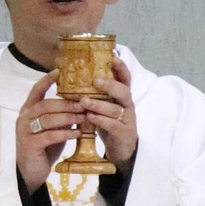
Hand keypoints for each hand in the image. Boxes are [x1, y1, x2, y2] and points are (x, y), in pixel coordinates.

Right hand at [15, 72, 89, 190]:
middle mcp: (24, 118)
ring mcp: (24, 131)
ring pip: (49, 119)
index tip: (59, 71)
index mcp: (28, 111)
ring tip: (85, 117)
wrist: (31, 172)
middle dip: (67, 103)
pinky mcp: (29, 144)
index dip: (47, 80)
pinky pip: (50, 135)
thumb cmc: (43, 148)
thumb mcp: (53, 129)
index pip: (36, 90)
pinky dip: (66, 133)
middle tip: (85, 103)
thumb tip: (80, 104)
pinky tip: (78, 133)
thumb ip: (61, 117)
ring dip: (69, 117)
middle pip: (47, 105)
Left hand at [70, 53, 138, 168]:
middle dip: (109, 84)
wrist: (121, 149)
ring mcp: (127, 119)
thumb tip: (77, 76)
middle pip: (123, 91)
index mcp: (122, 96)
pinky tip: (89, 117)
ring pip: (115, 109)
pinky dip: (101, 120)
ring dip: (99, 104)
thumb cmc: (109, 123)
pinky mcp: (123, 133)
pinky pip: (113, 125)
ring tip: (83, 101)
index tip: (112, 55)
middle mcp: (127, 105)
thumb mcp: (105, 106)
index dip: (120, 67)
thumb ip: (97, 94)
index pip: (125, 78)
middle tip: (94, 80)